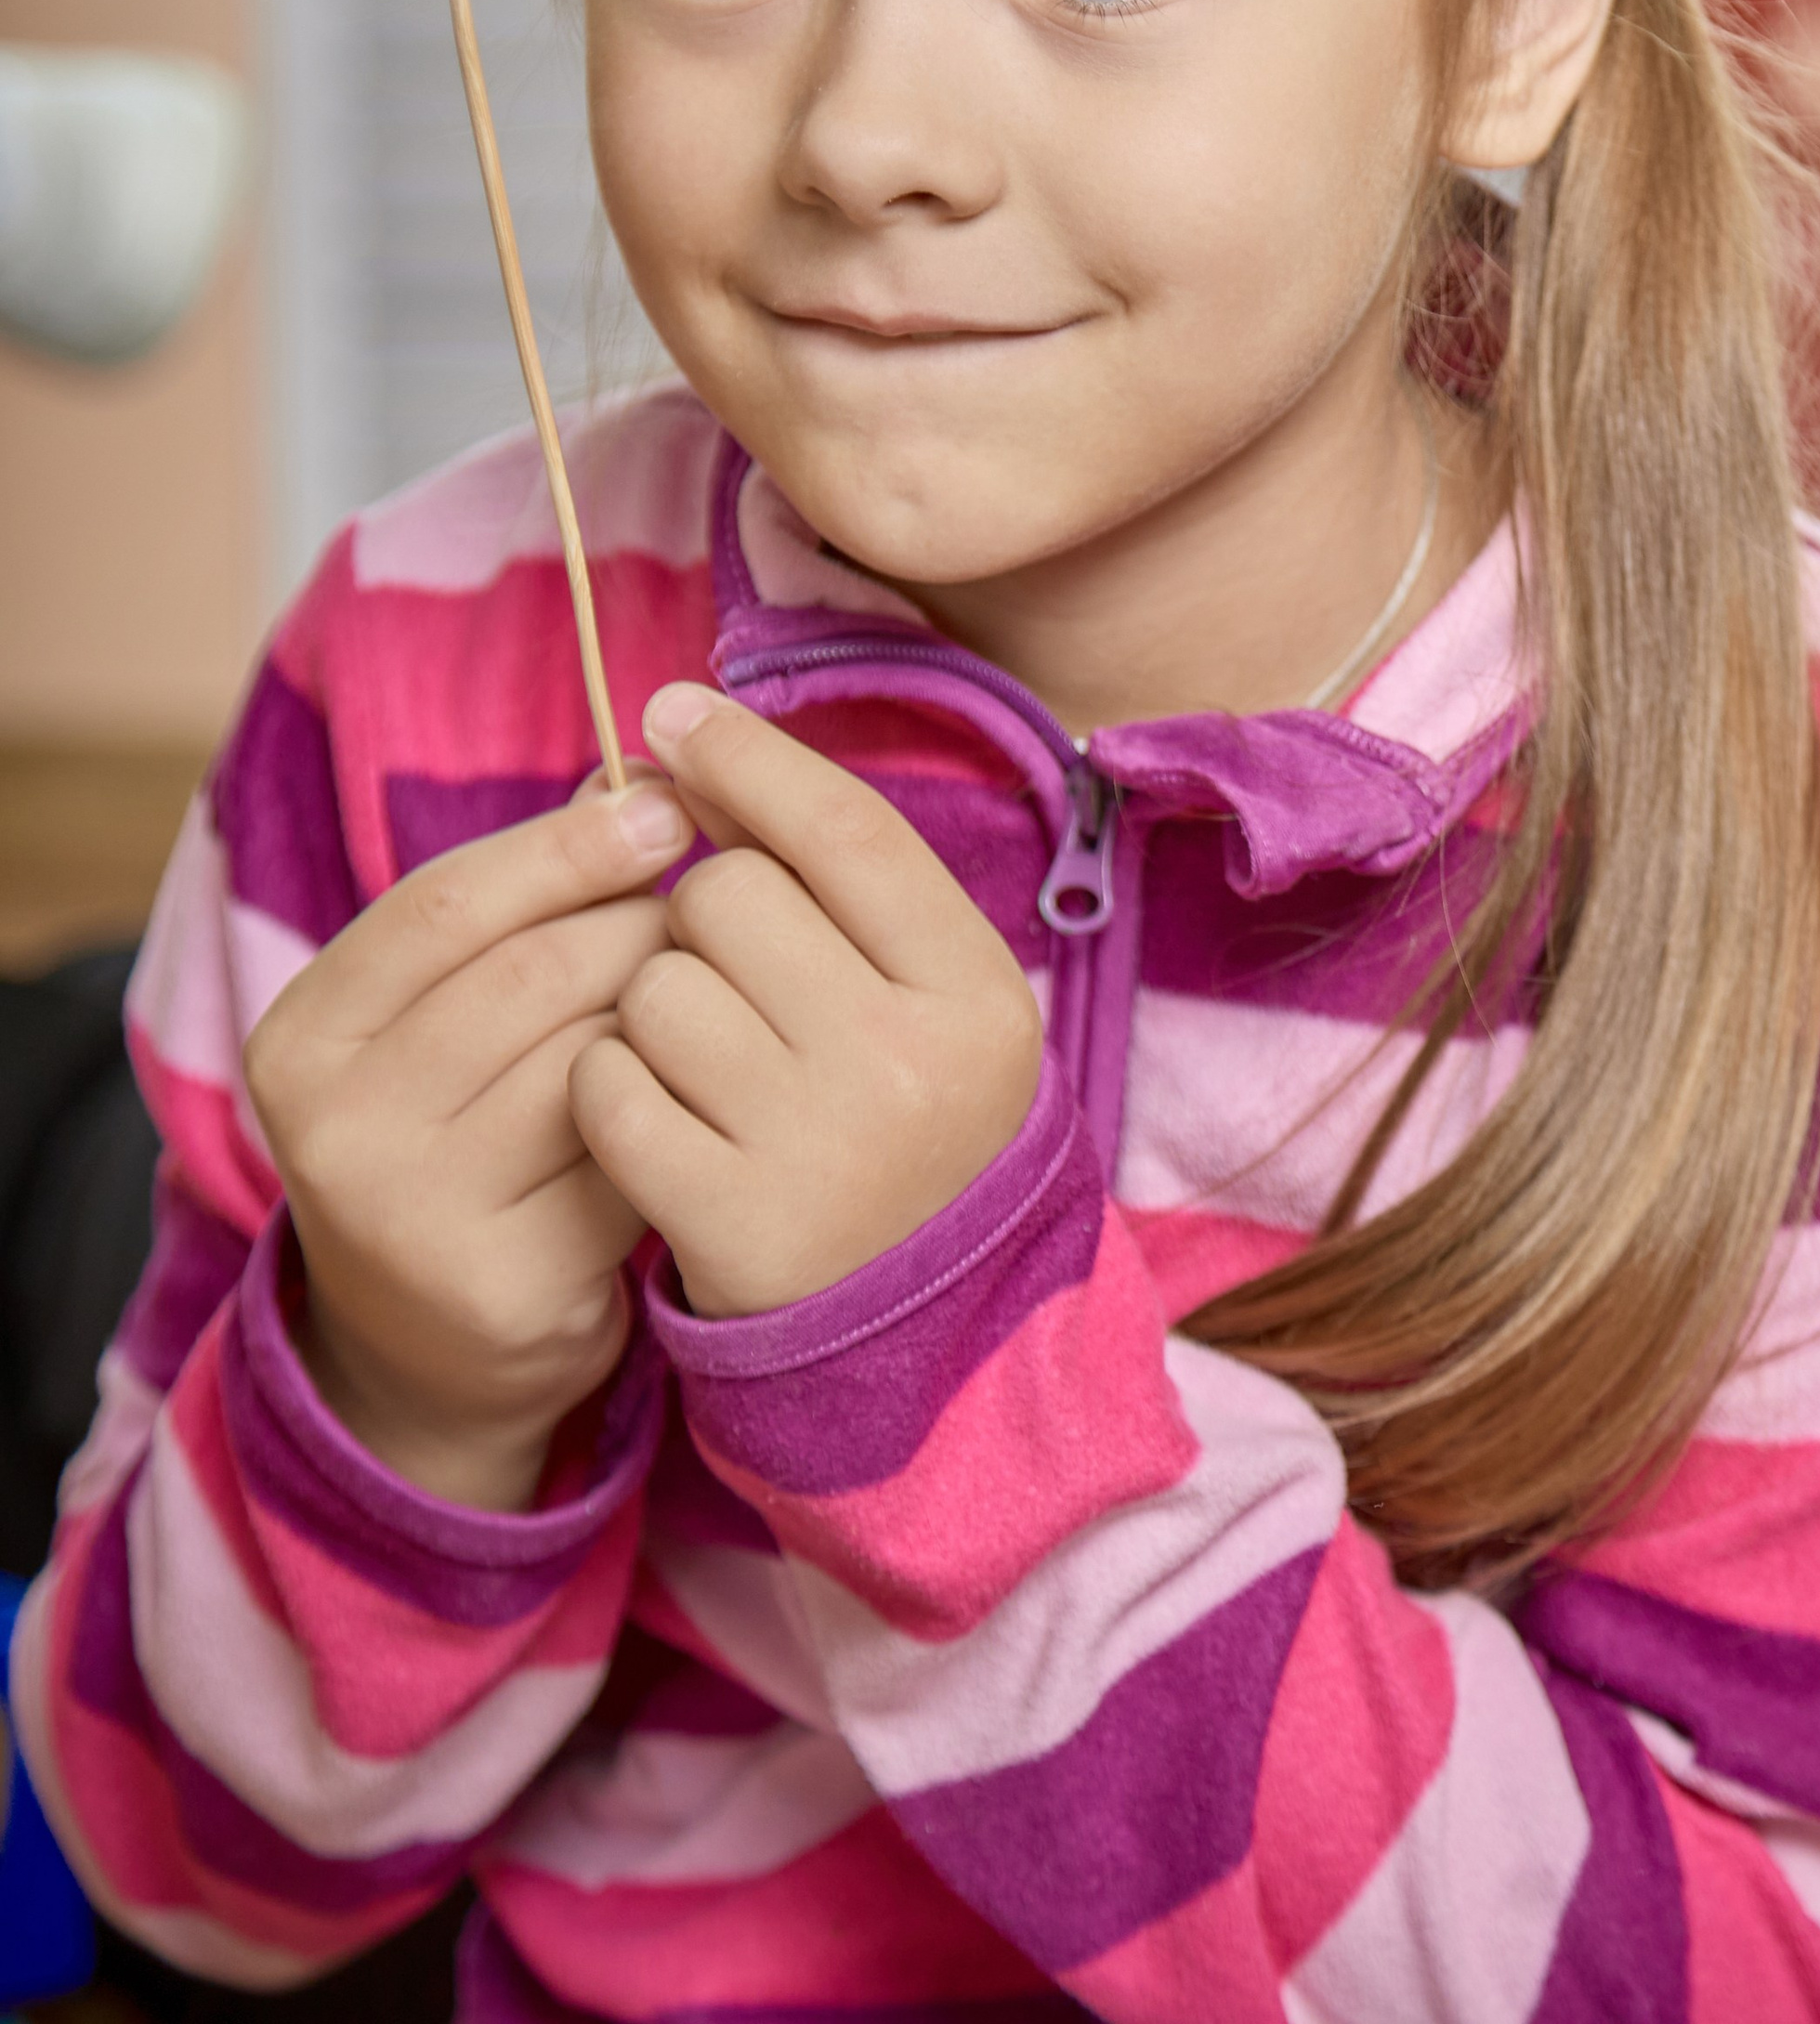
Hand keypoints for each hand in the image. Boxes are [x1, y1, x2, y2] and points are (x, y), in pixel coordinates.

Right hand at [243, 784, 687, 1510]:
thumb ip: (519, 900)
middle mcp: (333, 1131)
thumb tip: (623, 774)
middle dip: (639, 923)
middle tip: (708, 909)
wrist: (433, 1351)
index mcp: (300, 1038)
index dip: (564, 845)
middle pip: (533, 974)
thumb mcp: (445, 1011)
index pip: (441, 905)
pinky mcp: (506, 1286)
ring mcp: (412, 1219)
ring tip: (707, 994)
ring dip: (671, 1011)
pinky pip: (631, 1150)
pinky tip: (700, 1096)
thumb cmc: (459, 1127)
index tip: (664, 806)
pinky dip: (679, 1108)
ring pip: (592, 1058)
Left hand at [569, 685, 1043, 1318]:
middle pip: (730, 897)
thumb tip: (682, 732)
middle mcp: (912, 1065)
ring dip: (652, 1010)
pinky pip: (608, 1087)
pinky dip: (611, 1090)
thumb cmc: (902, 1117)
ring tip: (711, 1068)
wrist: (914, 1336)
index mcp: (980, 994)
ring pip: (656, 986)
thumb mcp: (924, 992)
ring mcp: (821, 1149)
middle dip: (703, 919)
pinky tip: (661, 1122)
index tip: (670, 712)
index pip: (845, 830)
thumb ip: (835, 869)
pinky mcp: (730, 1224)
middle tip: (742, 988)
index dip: (749, 757)